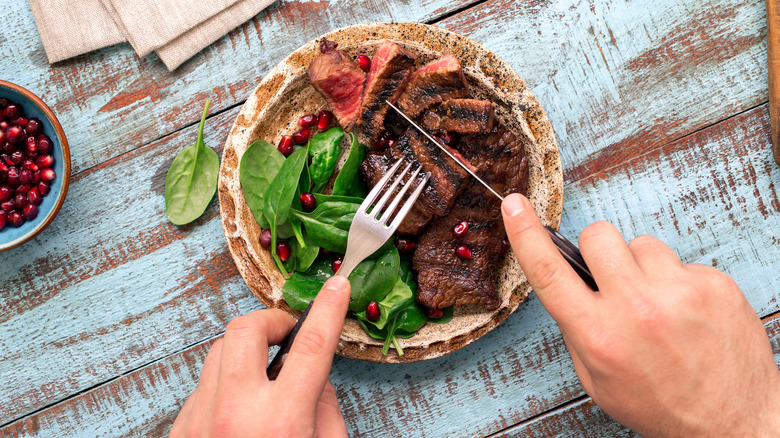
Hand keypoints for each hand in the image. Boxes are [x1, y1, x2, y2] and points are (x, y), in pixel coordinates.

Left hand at [169, 275, 350, 436]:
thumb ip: (325, 410)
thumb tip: (317, 376)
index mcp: (281, 421)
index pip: (311, 346)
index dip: (328, 310)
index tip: (336, 287)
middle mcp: (235, 413)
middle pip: (246, 330)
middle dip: (270, 321)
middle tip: (286, 335)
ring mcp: (201, 420)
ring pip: (219, 353)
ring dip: (246, 353)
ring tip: (263, 376)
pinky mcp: (181, 430)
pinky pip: (203, 387)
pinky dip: (225, 386)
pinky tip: (240, 408)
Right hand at [501, 194, 779, 436]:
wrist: (733, 421)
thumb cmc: (659, 404)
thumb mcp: (597, 380)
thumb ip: (578, 329)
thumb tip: (571, 282)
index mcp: (599, 335)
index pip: (549, 272)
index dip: (525, 233)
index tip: (514, 204)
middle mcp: (637, 309)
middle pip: (598, 236)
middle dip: (598, 249)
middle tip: (612, 276)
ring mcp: (679, 293)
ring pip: (642, 244)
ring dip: (643, 267)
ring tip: (659, 304)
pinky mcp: (714, 285)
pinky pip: (681, 260)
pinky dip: (678, 281)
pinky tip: (688, 313)